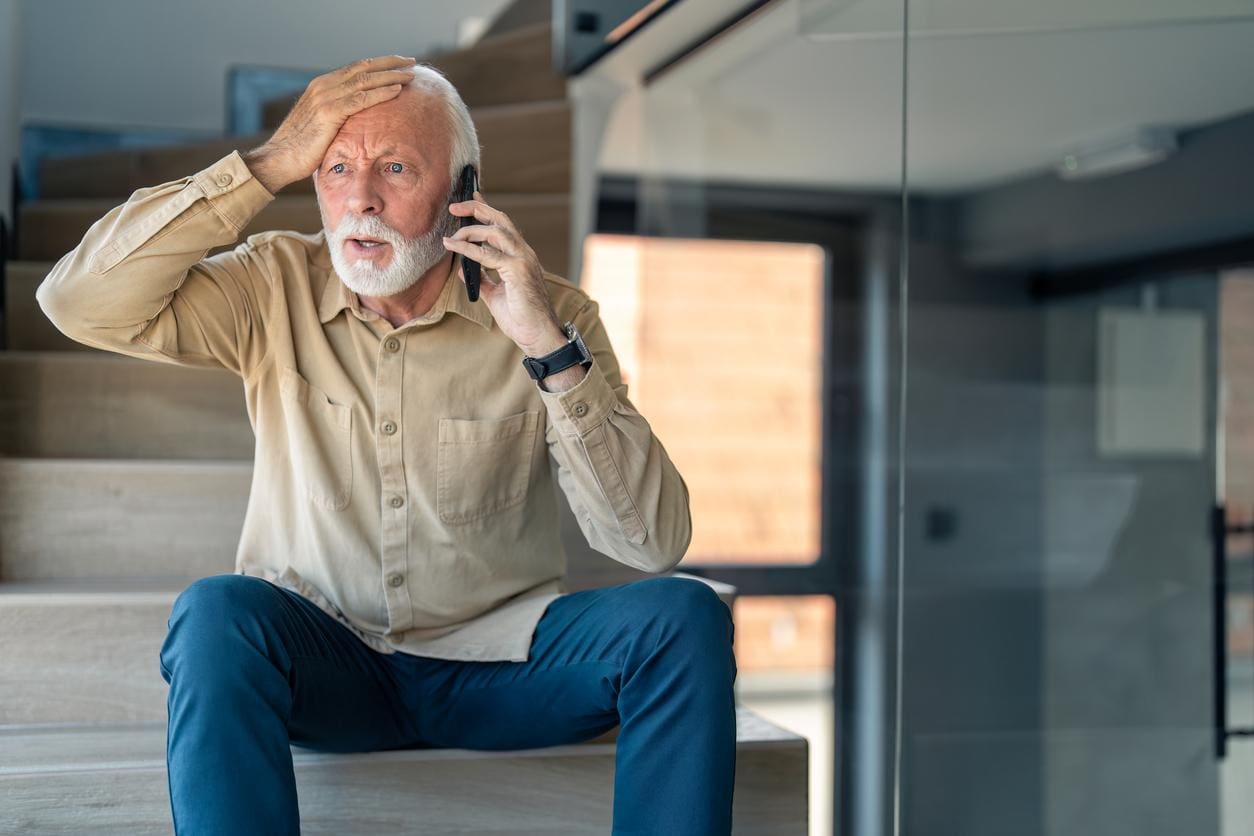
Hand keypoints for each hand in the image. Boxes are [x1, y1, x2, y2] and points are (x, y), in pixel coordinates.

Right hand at [241, 55, 417, 192]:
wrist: (280, 158)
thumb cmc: (302, 147)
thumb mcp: (322, 124)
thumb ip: (338, 114)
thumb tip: (358, 119)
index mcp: (322, 85)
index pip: (356, 68)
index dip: (379, 64)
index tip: (399, 63)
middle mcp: (323, 86)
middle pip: (363, 68)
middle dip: (389, 63)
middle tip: (411, 62)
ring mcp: (325, 97)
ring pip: (364, 80)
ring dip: (390, 76)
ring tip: (410, 75)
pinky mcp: (328, 113)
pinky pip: (360, 99)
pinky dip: (380, 93)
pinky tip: (397, 91)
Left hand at [444, 191, 567, 356]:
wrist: (538, 335)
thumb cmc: (521, 318)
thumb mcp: (495, 295)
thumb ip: (482, 280)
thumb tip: (463, 268)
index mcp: (521, 257)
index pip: (503, 226)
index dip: (486, 210)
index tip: (471, 198)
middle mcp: (524, 253)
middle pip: (500, 219)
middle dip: (477, 208)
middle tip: (454, 206)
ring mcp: (523, 260)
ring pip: (495, 231)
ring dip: (470, 229)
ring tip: (451, 235)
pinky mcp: (518, 270)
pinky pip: (488, 254)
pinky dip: (468, 248)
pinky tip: (453, 246)